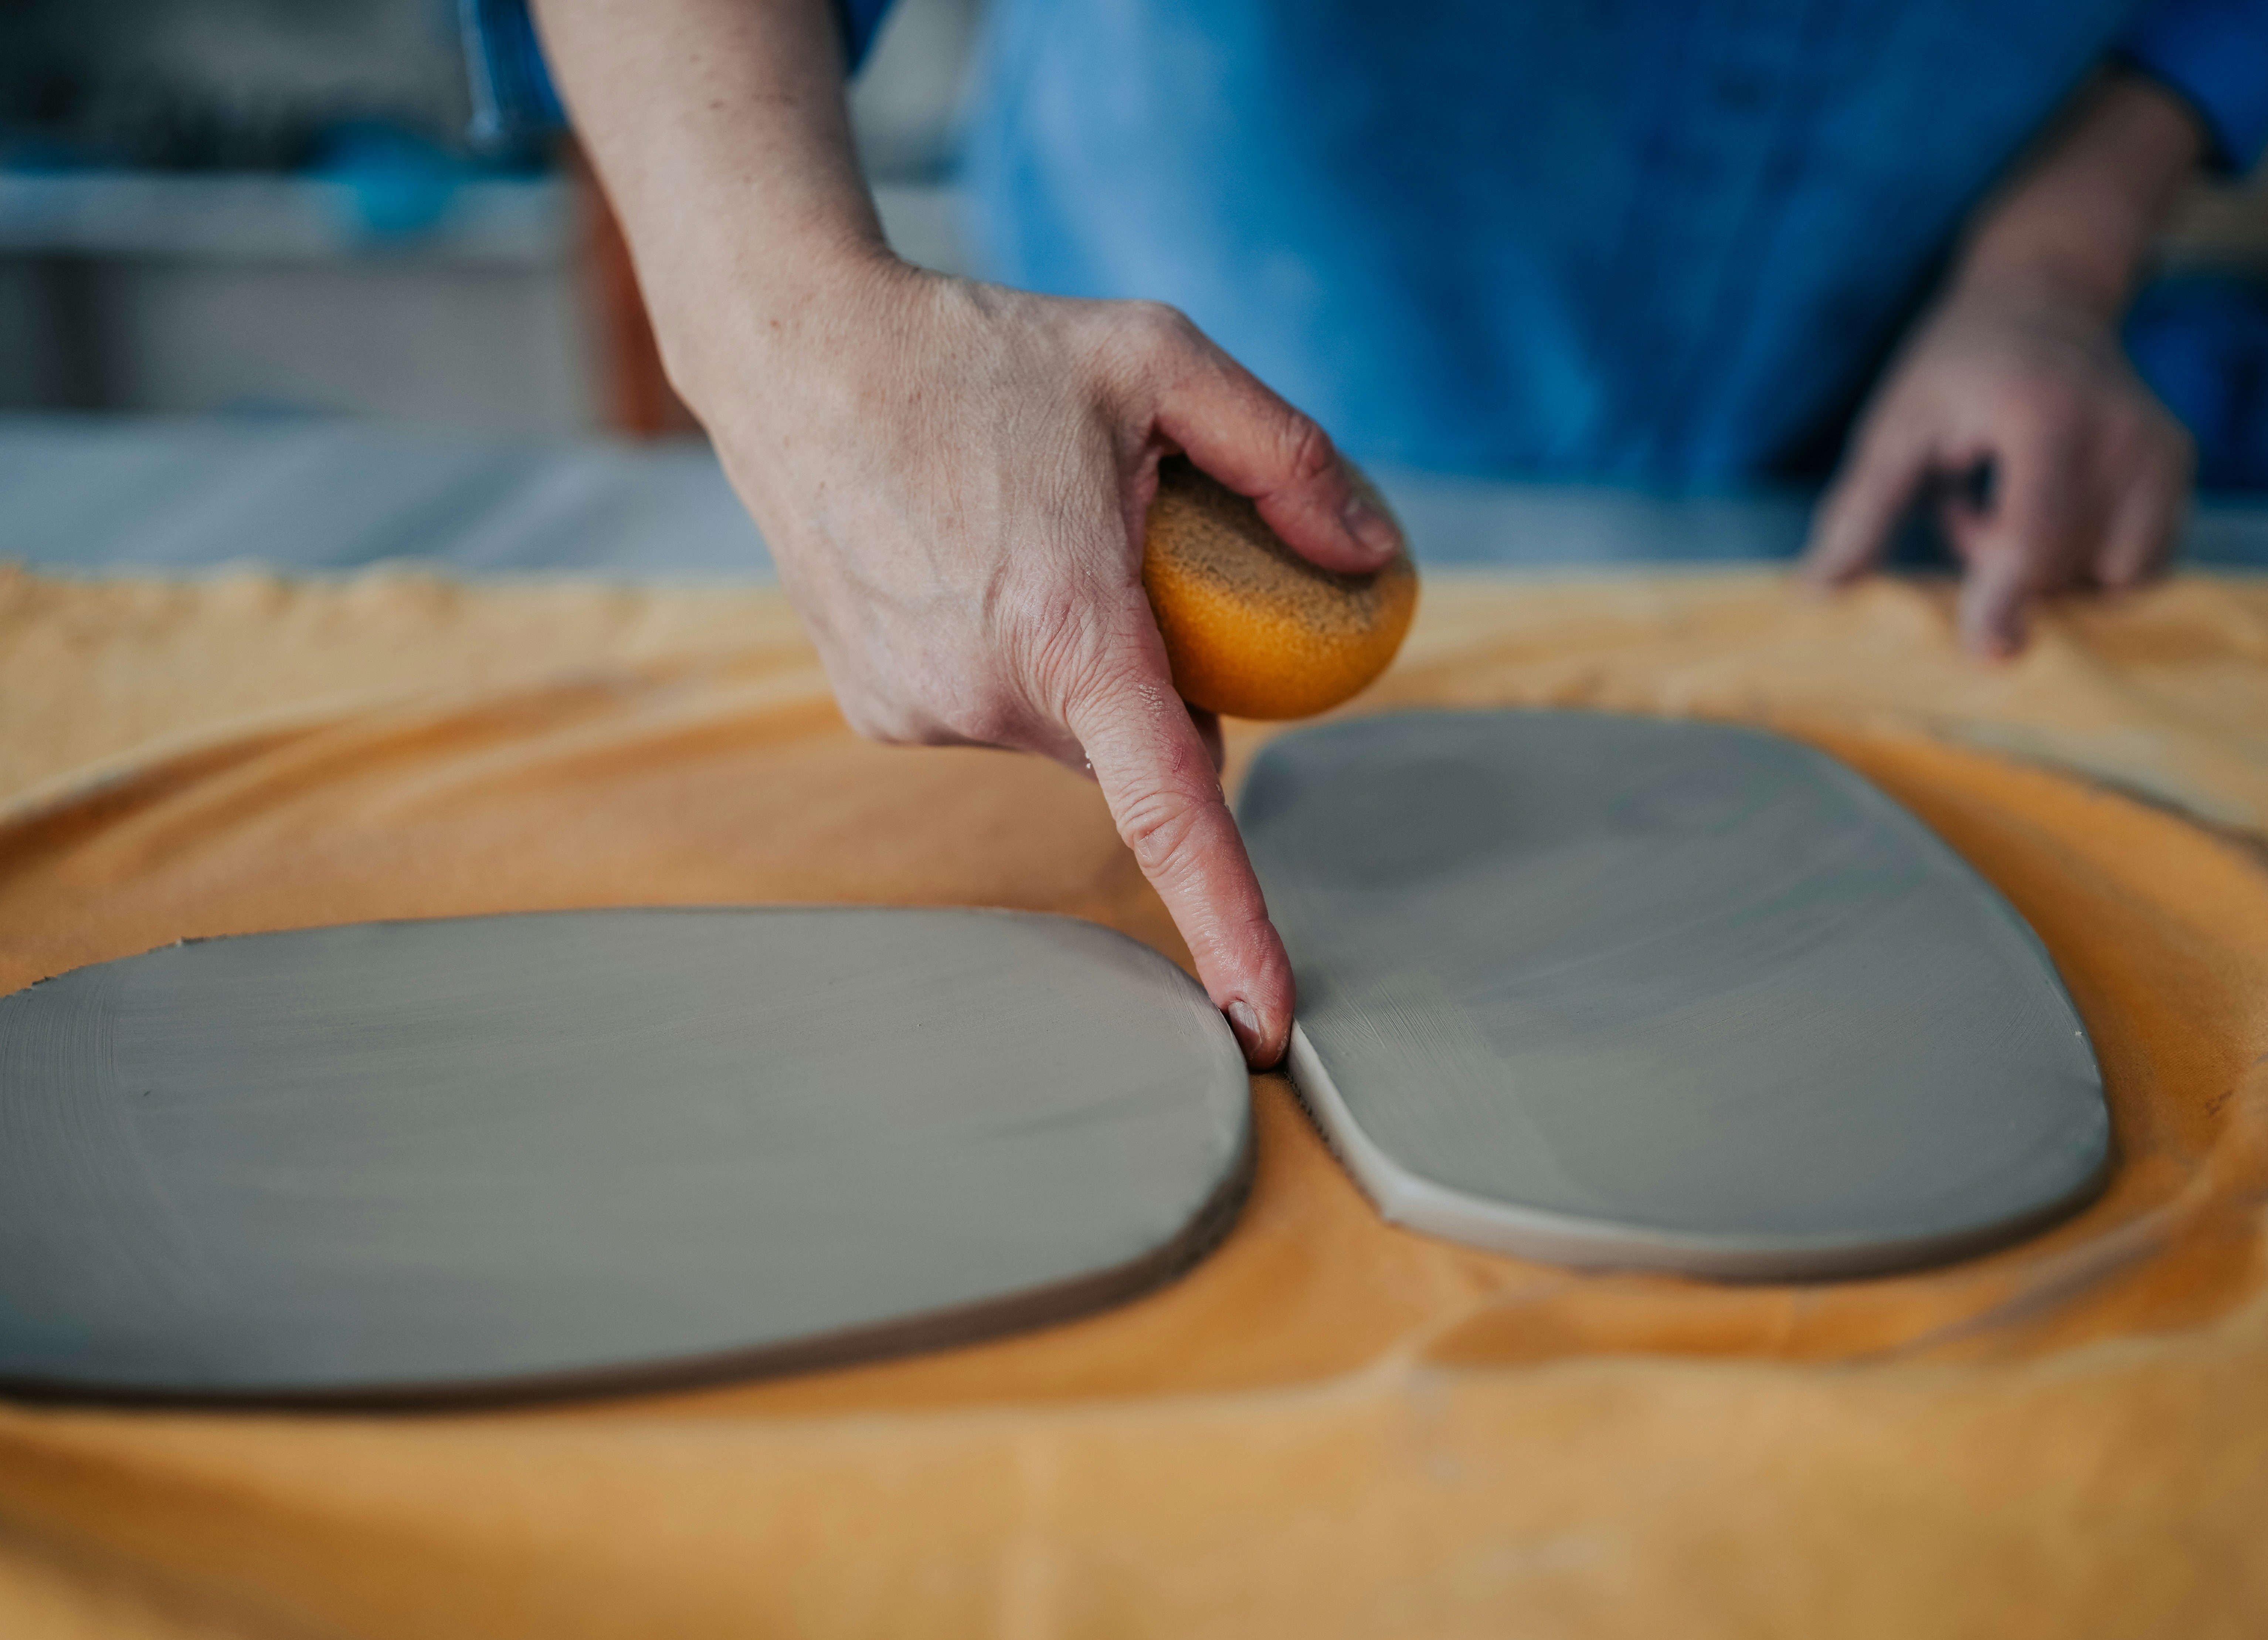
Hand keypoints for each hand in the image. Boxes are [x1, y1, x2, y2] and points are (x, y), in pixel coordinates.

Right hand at [670, 252, 1399, 1067]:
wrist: (797, 351)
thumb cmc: (982, 349)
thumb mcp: (1160, 359)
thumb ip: (1284, 457)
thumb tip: (1370, 556)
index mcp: (1070, 630)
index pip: (1172, 815)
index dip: (1230, 925)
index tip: (1266, 1020)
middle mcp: (988, 694)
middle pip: (1133, 742)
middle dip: (1153, 675)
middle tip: (1115, 546)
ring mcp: (920, 713)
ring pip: (1059, 728)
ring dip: (1073, 662)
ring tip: (1017, 539)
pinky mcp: (878, 711)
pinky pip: (989, 713)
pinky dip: (1004, 659)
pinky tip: (961, 565)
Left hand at [1803, 278, 2192, 657]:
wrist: (2044, 296)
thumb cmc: (1959, 363)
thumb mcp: (1896, 422)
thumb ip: (1861, 508)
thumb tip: (1818, 590)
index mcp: (2048, 418)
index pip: (2033, 543)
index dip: (2002, 606)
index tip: (1983, 649)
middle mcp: (2122, 437)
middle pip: (2063, 569)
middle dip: (2002, 568)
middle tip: (1967, 506)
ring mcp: (2162, 454)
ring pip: (2105, 577)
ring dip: (2046, 566)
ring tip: (2011, 502)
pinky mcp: (2180, 472)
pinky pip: (2138, 563)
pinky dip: (2088, 560)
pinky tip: (2054, 506)